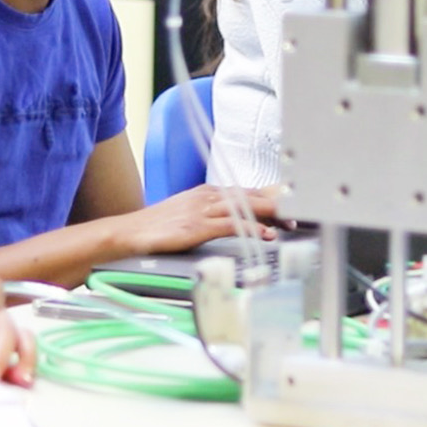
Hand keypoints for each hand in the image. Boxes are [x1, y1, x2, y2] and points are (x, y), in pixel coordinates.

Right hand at [122, 184, 279, 255]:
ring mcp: (202, 211)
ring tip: (291, 220)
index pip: (247, 191)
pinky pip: (230, 225)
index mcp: (208, 193)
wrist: (127, 233)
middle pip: (251, 195)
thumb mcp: (190, 216)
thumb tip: (238, 223)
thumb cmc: (158, 227)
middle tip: (299, 214)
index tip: (290, 206)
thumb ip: (213, 217)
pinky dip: (251, 228)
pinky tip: (265, 234)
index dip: (271, 198)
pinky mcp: (196, 227)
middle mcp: (208, 197)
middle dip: (278, 204)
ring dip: (270, 213)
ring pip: (245, 207)